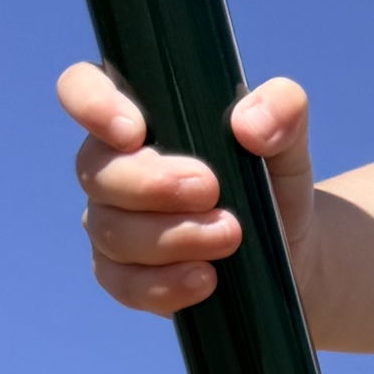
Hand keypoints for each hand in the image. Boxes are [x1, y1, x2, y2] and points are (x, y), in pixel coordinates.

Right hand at [58, 62, 316, 314]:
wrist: (291, 247)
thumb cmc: (271, 176)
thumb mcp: (288, 137)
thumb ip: (282, 109)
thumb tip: (248, 125)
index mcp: (136, 113)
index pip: (82, 88)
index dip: (91, 104)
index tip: (133, 130)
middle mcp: (112, 166)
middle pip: (97, 171)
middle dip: (151, 183)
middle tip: (210, 189)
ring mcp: (113, 224)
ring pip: (112, 231)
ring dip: (171, 236)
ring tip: (230, 235)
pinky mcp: (126, 278)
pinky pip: (126, 285)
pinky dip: (165, 284)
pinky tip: (206, 279)